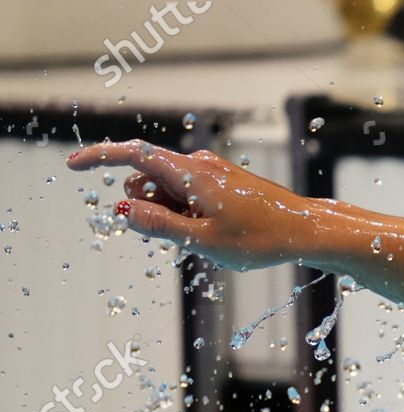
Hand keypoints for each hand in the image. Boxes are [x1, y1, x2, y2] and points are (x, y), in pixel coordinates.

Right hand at [66, 141, 318, 270]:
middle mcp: (198, 165)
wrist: (305, 230)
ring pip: (168, 189)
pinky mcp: (222, 182)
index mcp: (189, 173)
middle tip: (181, 234)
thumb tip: (122, 208)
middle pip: (147, 178)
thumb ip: (159, 224)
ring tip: (205, 235)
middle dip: (146, 205)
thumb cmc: (260, 238)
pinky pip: (188, 194)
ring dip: (169, 212)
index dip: (99, 158)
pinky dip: (186, 212)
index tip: (73, 167)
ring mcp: (211, 172)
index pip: (132, 155)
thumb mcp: (203, 239)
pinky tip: (215, 232)